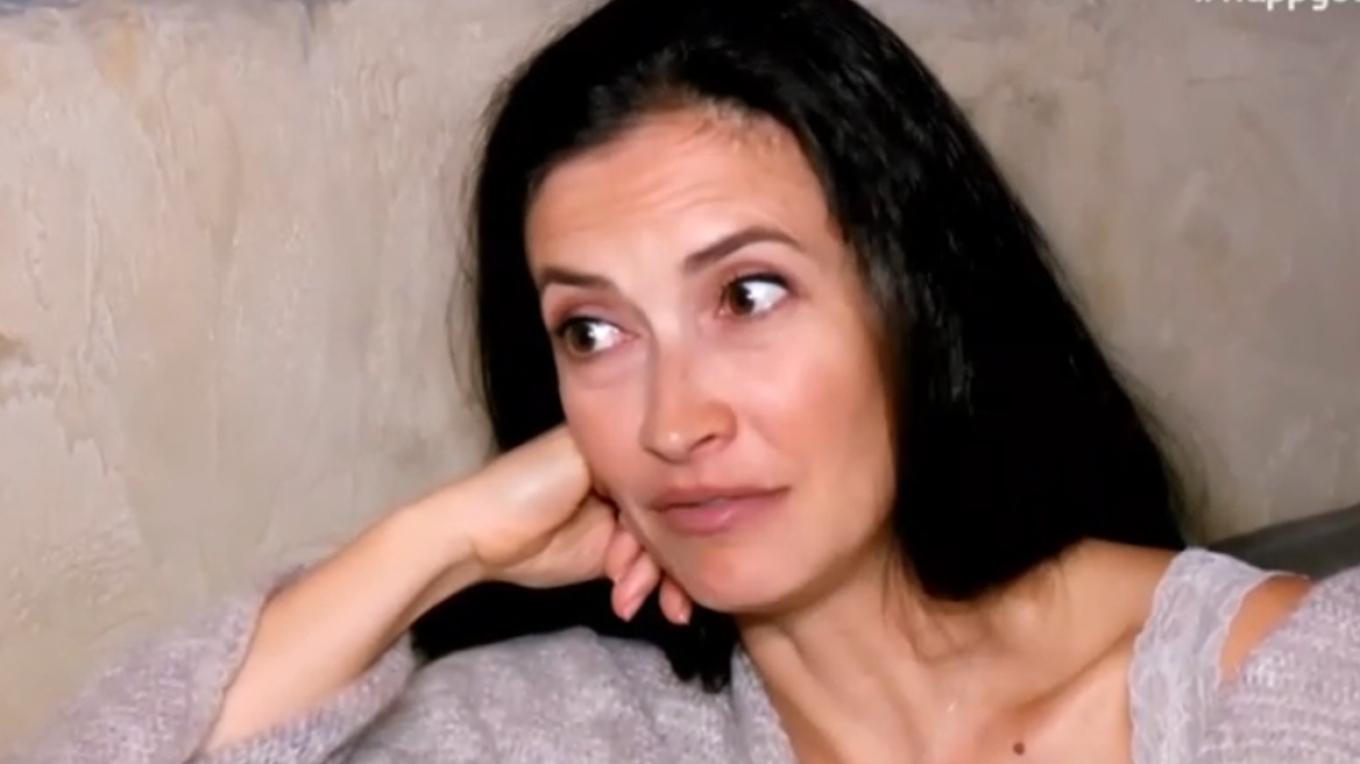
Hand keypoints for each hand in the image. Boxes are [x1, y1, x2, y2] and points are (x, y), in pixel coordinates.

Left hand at [450, 426, 691, 623]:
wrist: (478, 536)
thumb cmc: (524, 486)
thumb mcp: (578, 457)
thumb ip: (629, 462)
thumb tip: (677, 470)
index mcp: (619, 453)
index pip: (669, 480)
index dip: (680, 511)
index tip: (683, 538)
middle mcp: (626, 486)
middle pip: (670, 518)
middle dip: (669, 557)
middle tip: (666, 591)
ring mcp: (618, 524)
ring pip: (658, 549)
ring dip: (651, 580)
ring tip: (628, 601)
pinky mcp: (607, 558)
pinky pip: (639, 572)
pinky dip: (640, 589)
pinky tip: (628, 606)